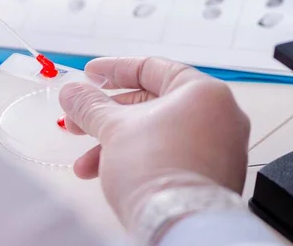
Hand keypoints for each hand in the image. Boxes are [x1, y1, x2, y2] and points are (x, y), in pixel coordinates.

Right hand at [59, 57, 249, 229]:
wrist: (182, 224)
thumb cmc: (155, 168)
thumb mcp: (114, 129)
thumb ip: (90, 105)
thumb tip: (72, 91)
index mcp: (203, 92)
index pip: (152, 68)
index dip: (114, 70)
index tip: (89, 75)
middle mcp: (220, 116)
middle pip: (152, 105)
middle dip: (108, 117)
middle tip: (78, 122)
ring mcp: (220, 149)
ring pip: (158, 135)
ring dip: (117, 145)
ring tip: (84, 165)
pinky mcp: (214, 177)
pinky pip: (171, 157)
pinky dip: (141, 160)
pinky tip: (109, 175)